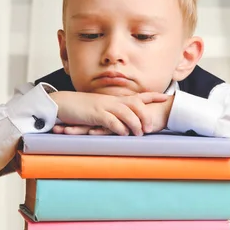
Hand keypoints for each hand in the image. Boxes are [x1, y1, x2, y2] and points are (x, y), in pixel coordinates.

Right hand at [49, 91, 168, 135]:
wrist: (63, 103)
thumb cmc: (81, 108)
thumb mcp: (100, 108)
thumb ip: (113, 113)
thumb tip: (124, 121)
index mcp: (114, 99)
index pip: (137, 96)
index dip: (152, 96)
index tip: (166, 97)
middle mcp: (112, 101)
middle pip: (136, 104)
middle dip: (146, 115)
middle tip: (151, 128)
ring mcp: (104, 107)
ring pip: (126, 113)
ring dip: (135, 124)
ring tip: (139, 134)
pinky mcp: (96, 115)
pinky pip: (112, 121)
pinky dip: (119, 128)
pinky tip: (123, 133)